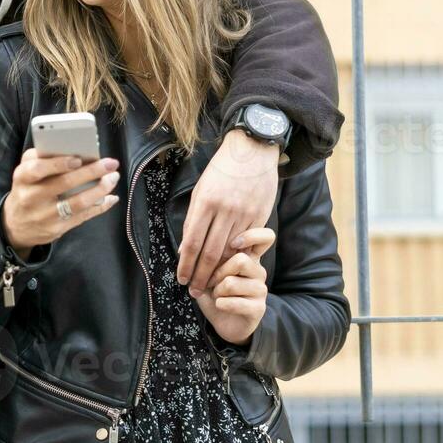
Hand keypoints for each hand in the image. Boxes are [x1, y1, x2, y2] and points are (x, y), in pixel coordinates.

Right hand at [2, 148, 120, 255]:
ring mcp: (45, 216)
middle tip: (110, 163)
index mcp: (23, 178)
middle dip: (91, 172)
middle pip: (64, 184)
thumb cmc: (27, 189)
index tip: (78, 158)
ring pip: (78, 202)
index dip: (59, 164)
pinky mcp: (57, 229)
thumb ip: (42, 158)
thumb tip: (74, 149)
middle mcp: (32, 198)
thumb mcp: (25, 171)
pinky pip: (83, 216)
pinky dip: (100, 206)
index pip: (38, 169)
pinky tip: (111, 197)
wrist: (16, 224)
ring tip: (113, 178)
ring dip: (100, 189)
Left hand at [177, 128, 279, 294]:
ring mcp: (244, 214)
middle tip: (194, 291)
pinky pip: (247, 244)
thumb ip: (193, 218)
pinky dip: (237, 259)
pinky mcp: (260, 216)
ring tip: (209, 285)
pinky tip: (230, 270)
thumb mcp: (200, 190)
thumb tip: (186, 246)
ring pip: (230, 251)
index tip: (181, 279)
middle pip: (211, 252)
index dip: (186, 264)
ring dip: (218, 272)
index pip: (192, 242)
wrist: (252, 151)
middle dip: (201, 275)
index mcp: (206, 202)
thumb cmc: (221, 170)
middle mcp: (225, 210)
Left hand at [195, 227, 274, 345]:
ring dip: (217, 292)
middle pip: (241, 260)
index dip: (252, 236)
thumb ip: (206, 256)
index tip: (233, 244)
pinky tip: (220, 305)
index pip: (266, 237)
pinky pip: (235, 302)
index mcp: (250, 257)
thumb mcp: (209, 272)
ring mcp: (261, 290)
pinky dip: (221, 304)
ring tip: (217, 296)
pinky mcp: (258, 308)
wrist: (224, 323)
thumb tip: (186, 246)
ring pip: (232, 283)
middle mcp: (259, 271)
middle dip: (217, 273)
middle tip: (211, 282)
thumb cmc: (216, 293)